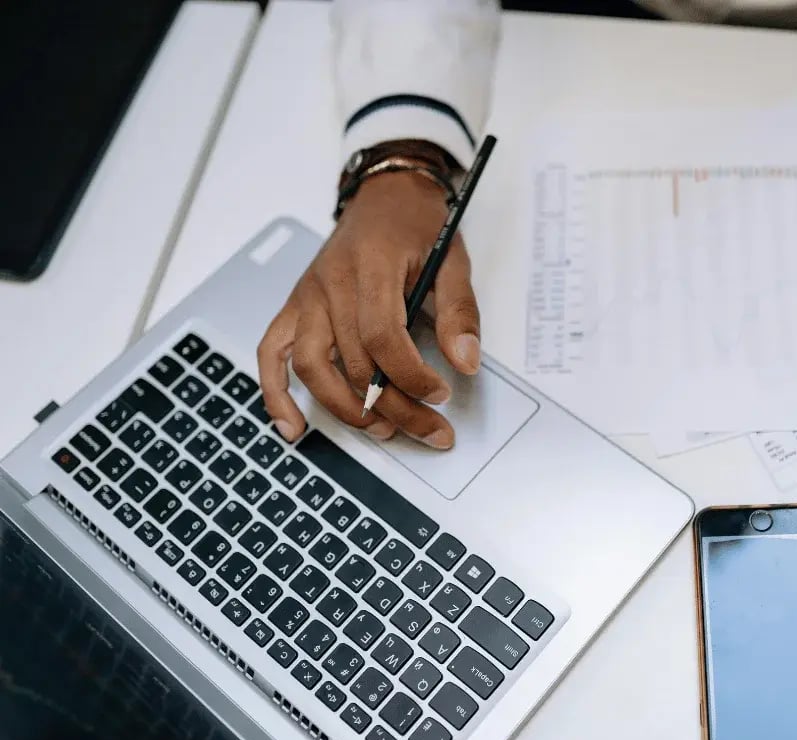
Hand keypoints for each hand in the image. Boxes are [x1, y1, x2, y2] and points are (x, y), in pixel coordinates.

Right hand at [257, 170, 479, 447]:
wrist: (385, 193)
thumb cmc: (418, 225)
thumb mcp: (452, 261)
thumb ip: (459, 312)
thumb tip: (465, 363)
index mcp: (373, 265)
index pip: (382, 336)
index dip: (411, 376)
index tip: (440, 395)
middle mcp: (331, 282)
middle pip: (354, 361)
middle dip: (394, 406)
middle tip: (428, 429)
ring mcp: (308, 295)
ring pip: (312, 366)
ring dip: (345, 409)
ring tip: (380, 431)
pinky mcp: (295, 305)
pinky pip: (272, 353)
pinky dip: (276, 393)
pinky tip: (293, 426)